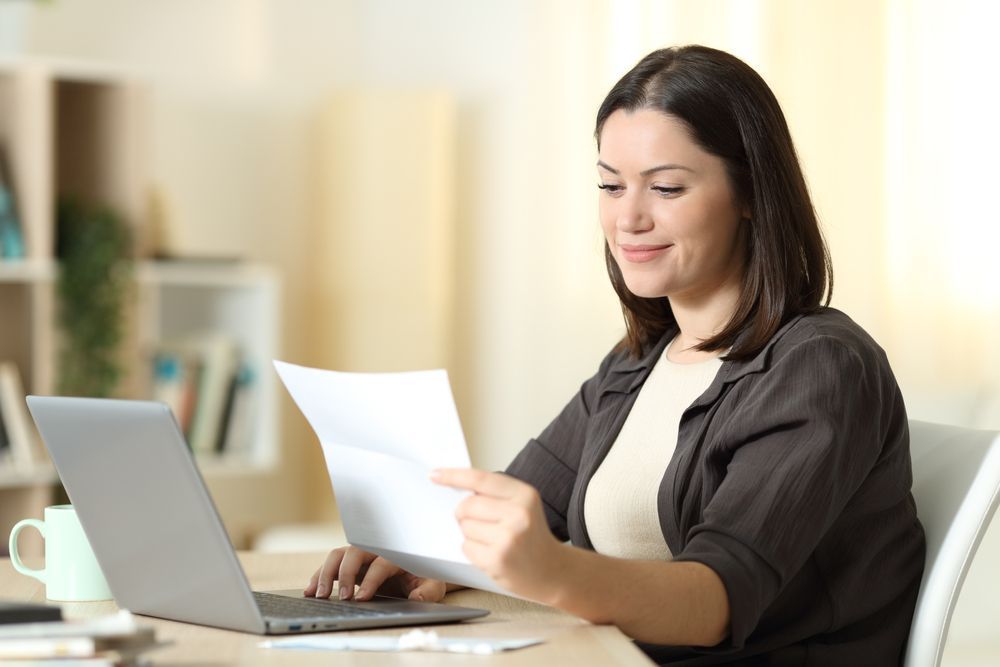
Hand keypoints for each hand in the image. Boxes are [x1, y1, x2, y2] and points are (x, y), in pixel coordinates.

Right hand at [304, 546, 445, 601]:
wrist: (418, 571)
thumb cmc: (425, 577)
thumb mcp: (433, 584)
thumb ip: (427, 591)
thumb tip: (416, 597)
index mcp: (396, 554)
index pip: (380, 563)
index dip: (370, 580)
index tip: (361, 598)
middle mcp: (375, 550)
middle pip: (354, 552)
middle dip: (345, 574)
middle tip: (341, 597)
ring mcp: (361, 556)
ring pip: (338, 555)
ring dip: (326, 573)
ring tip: (318, 595)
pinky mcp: (350, 564)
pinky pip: (331, 565)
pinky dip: (318, 576)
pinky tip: (310, 591)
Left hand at [432, 468, 563, 601]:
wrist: (552, 571)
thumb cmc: (532, 536)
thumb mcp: (523, 505)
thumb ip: (495, 494)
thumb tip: (456, 486)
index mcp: (525, 494)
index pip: (480, 479)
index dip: (453, 476)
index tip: (434, 475)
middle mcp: (518, 514)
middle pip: (467, 505)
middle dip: (465, 514)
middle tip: (482, 523)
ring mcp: (508, 538)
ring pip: (465, 527)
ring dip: (471, 534)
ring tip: (493, 540)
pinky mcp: (497, 560)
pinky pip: (466, 547)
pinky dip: (473, 550)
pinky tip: (492, 553)